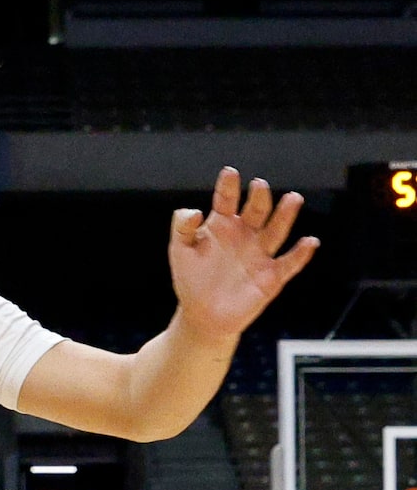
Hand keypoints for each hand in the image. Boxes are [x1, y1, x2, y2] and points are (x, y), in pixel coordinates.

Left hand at [169, 169, 318, 342]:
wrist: (202, 316)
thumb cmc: (191, 280)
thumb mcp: (180, 252)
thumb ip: (182, 228)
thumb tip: (193, 211)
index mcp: (222, 224)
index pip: (226, 200)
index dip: (228, 187)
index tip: (229, 173)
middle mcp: (245, 234)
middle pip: (256, 210)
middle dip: (259, 197)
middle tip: (259, 186)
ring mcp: (260, 254)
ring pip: (276, 230)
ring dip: (285, 215)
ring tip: (293, 199)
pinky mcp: (272, 276)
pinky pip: (289, 263)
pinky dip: (300, 253)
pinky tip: (309, 242)